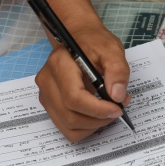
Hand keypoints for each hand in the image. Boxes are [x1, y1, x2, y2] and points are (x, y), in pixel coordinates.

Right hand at [35, 21, 130, 141]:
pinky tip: (96, 114)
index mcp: (59, 64)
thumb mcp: (111, 50)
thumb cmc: (93, 42)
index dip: (97, 109)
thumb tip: (117, 96)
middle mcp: (47, 81)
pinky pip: (66, 127)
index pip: (74, 97)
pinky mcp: (49, 104)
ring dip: (93, 125)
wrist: (79, 37)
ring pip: (68, 126)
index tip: (117, 108)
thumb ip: (117, 71)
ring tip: (109, 110)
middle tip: (118, 109)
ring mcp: (46, 94)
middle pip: (70, 115)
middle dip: (99, 119)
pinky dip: (85, 127)